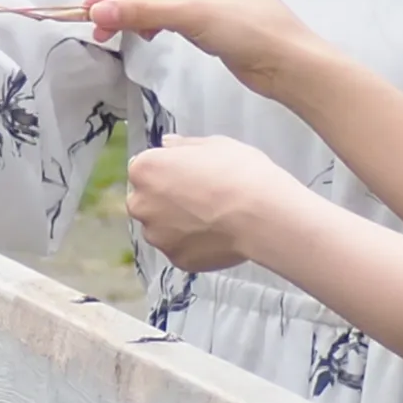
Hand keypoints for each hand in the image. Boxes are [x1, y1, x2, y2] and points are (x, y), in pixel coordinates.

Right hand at [82, 0, 317, 99]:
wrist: (289, 64)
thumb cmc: (245, 29)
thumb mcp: (190, 15)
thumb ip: (141, 12)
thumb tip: (97, 12)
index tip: (86, 8)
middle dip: (125, 7)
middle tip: (97, 29)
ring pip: (162, 2)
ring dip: (139, 18)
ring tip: (114, 36)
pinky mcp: (212, 17)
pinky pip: (174, 16)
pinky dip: (156, 25)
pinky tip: (145, 37)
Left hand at [123, 134, 300, 273]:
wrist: (261, 214)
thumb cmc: (239, 174)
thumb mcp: (214, 145)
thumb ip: (183, 145)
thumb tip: (168, 144)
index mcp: (146, 170)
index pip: (144, 168)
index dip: (167, 170)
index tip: (186, 173)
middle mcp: (142, 204)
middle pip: (147, 201)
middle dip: (166, 200)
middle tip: (200, 196)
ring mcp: (157, 236)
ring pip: (161, 228)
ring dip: (177, 224)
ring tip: (211, 218)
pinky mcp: (175, 258)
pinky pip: (179, 249)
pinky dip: (192, 244)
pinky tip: (216, 235)